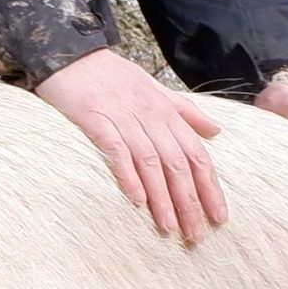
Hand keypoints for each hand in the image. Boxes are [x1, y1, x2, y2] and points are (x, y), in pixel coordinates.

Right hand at [33, 48, 225, 243]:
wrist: (69, 52)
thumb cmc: (111, 74)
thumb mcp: (153, 87)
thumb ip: (184, 111)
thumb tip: (216, 130)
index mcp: (166, 110)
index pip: (196, 154)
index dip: (209, 187)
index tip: (218, 217)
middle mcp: (150, 115)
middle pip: (177, 165)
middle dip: (189, 203)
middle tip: (195, 236)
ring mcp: (122, 117)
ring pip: (151, 163)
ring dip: (162, 198)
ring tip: (169, 228)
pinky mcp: (95, 119)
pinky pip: (116, 150)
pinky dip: (128, 175)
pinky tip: (136, 200)